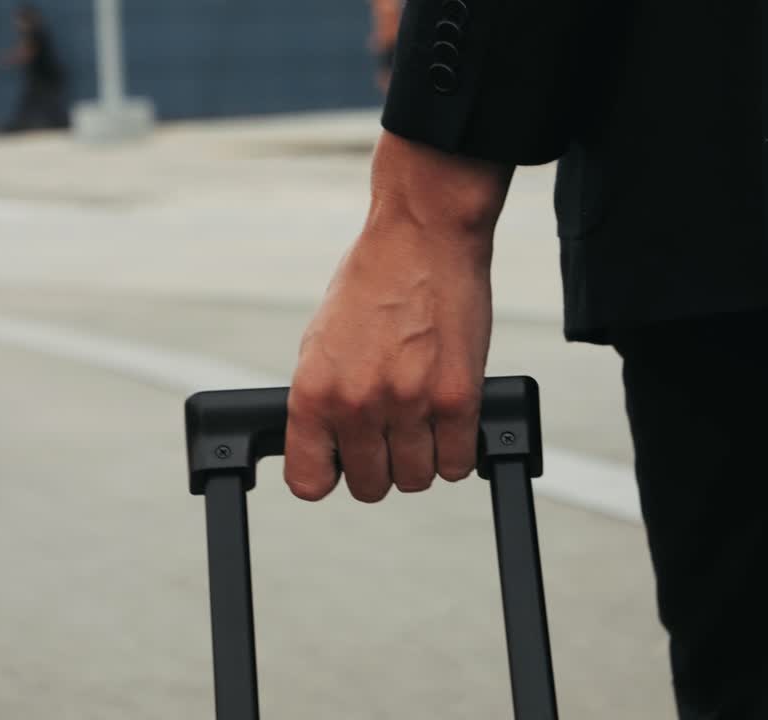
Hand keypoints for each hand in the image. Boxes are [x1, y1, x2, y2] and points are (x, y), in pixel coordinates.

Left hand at [285, 133, 511, 501]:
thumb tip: (331, 444)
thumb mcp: (321, 342)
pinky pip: (457, 464)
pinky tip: (450, 423)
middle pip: (370, 486)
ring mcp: (408, 404)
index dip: (329, 475)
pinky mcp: (458, 399)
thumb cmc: (372, 282)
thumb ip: (323, 398)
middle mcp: (356, 403)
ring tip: (422, 422)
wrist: (422, 238)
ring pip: (416, 479)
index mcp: (313, 391)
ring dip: (420, 459)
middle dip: (381, 465)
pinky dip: (456, 452)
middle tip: (390, 433)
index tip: (341, 462)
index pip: (309, 482)